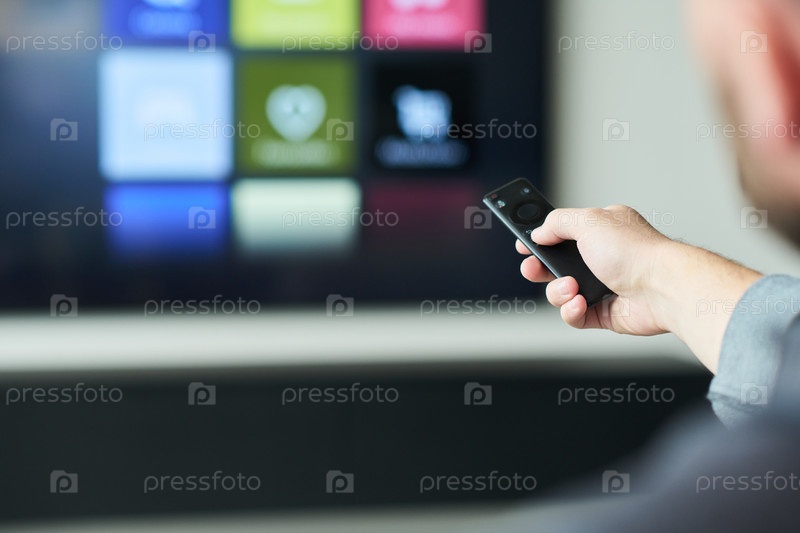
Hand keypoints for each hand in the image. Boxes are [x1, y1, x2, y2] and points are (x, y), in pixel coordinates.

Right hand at [517, 205, 762, 371]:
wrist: (662, 288)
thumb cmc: (634, 252)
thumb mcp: (588, 221)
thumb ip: (557, 222)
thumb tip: (539, 232)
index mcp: (603, 230)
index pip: (564, 233)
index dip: (542, 239)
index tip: (523, 245)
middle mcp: (604, 258)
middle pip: (558, 265)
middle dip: (540, 268)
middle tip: (531, 269)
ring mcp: (605, 286)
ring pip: (563, 292)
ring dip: (558, 292)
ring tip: (571, 288)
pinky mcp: (606, 313)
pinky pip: (576, 316)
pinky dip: (572, 311)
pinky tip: (580, 303)